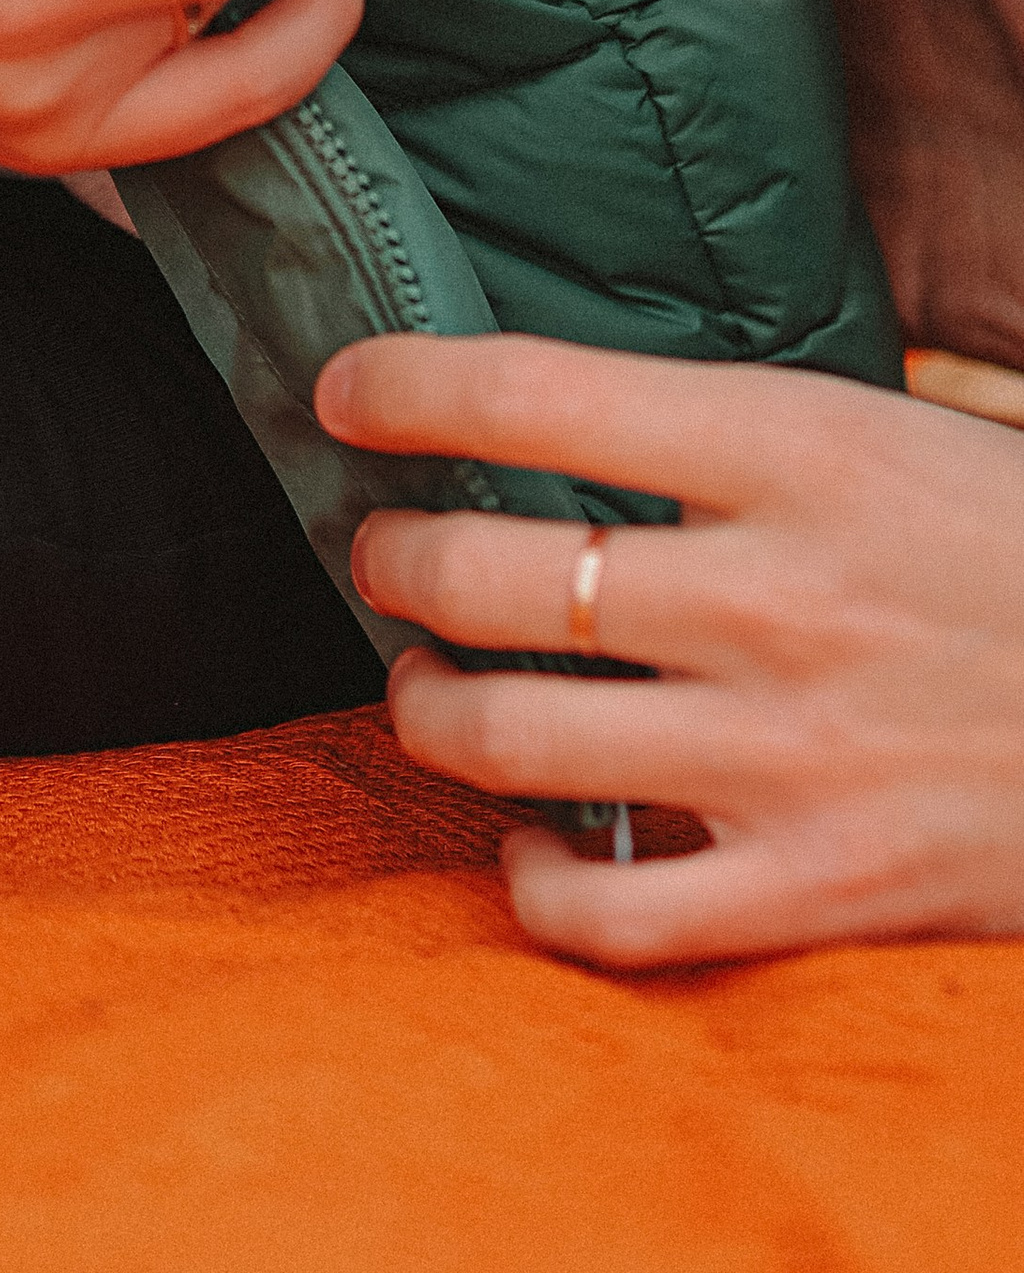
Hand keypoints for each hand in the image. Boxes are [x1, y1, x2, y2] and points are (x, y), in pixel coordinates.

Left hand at [320, 331, 1023, 962]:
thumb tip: (541, 413)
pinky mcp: (820, 891)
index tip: (344, 391)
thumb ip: (724, 433)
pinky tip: (528, 842)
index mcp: (795, 450)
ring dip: (425, 703)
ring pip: (506, 737)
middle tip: (387, 550)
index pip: (530, 395)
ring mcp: (790, 756)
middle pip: (487, 575)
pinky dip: (531, 882)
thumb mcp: (883, 431)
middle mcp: (774, 598)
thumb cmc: (1013, 550)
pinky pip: (606, 912)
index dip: (401, 387)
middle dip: (392, 558)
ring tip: (427, 678)